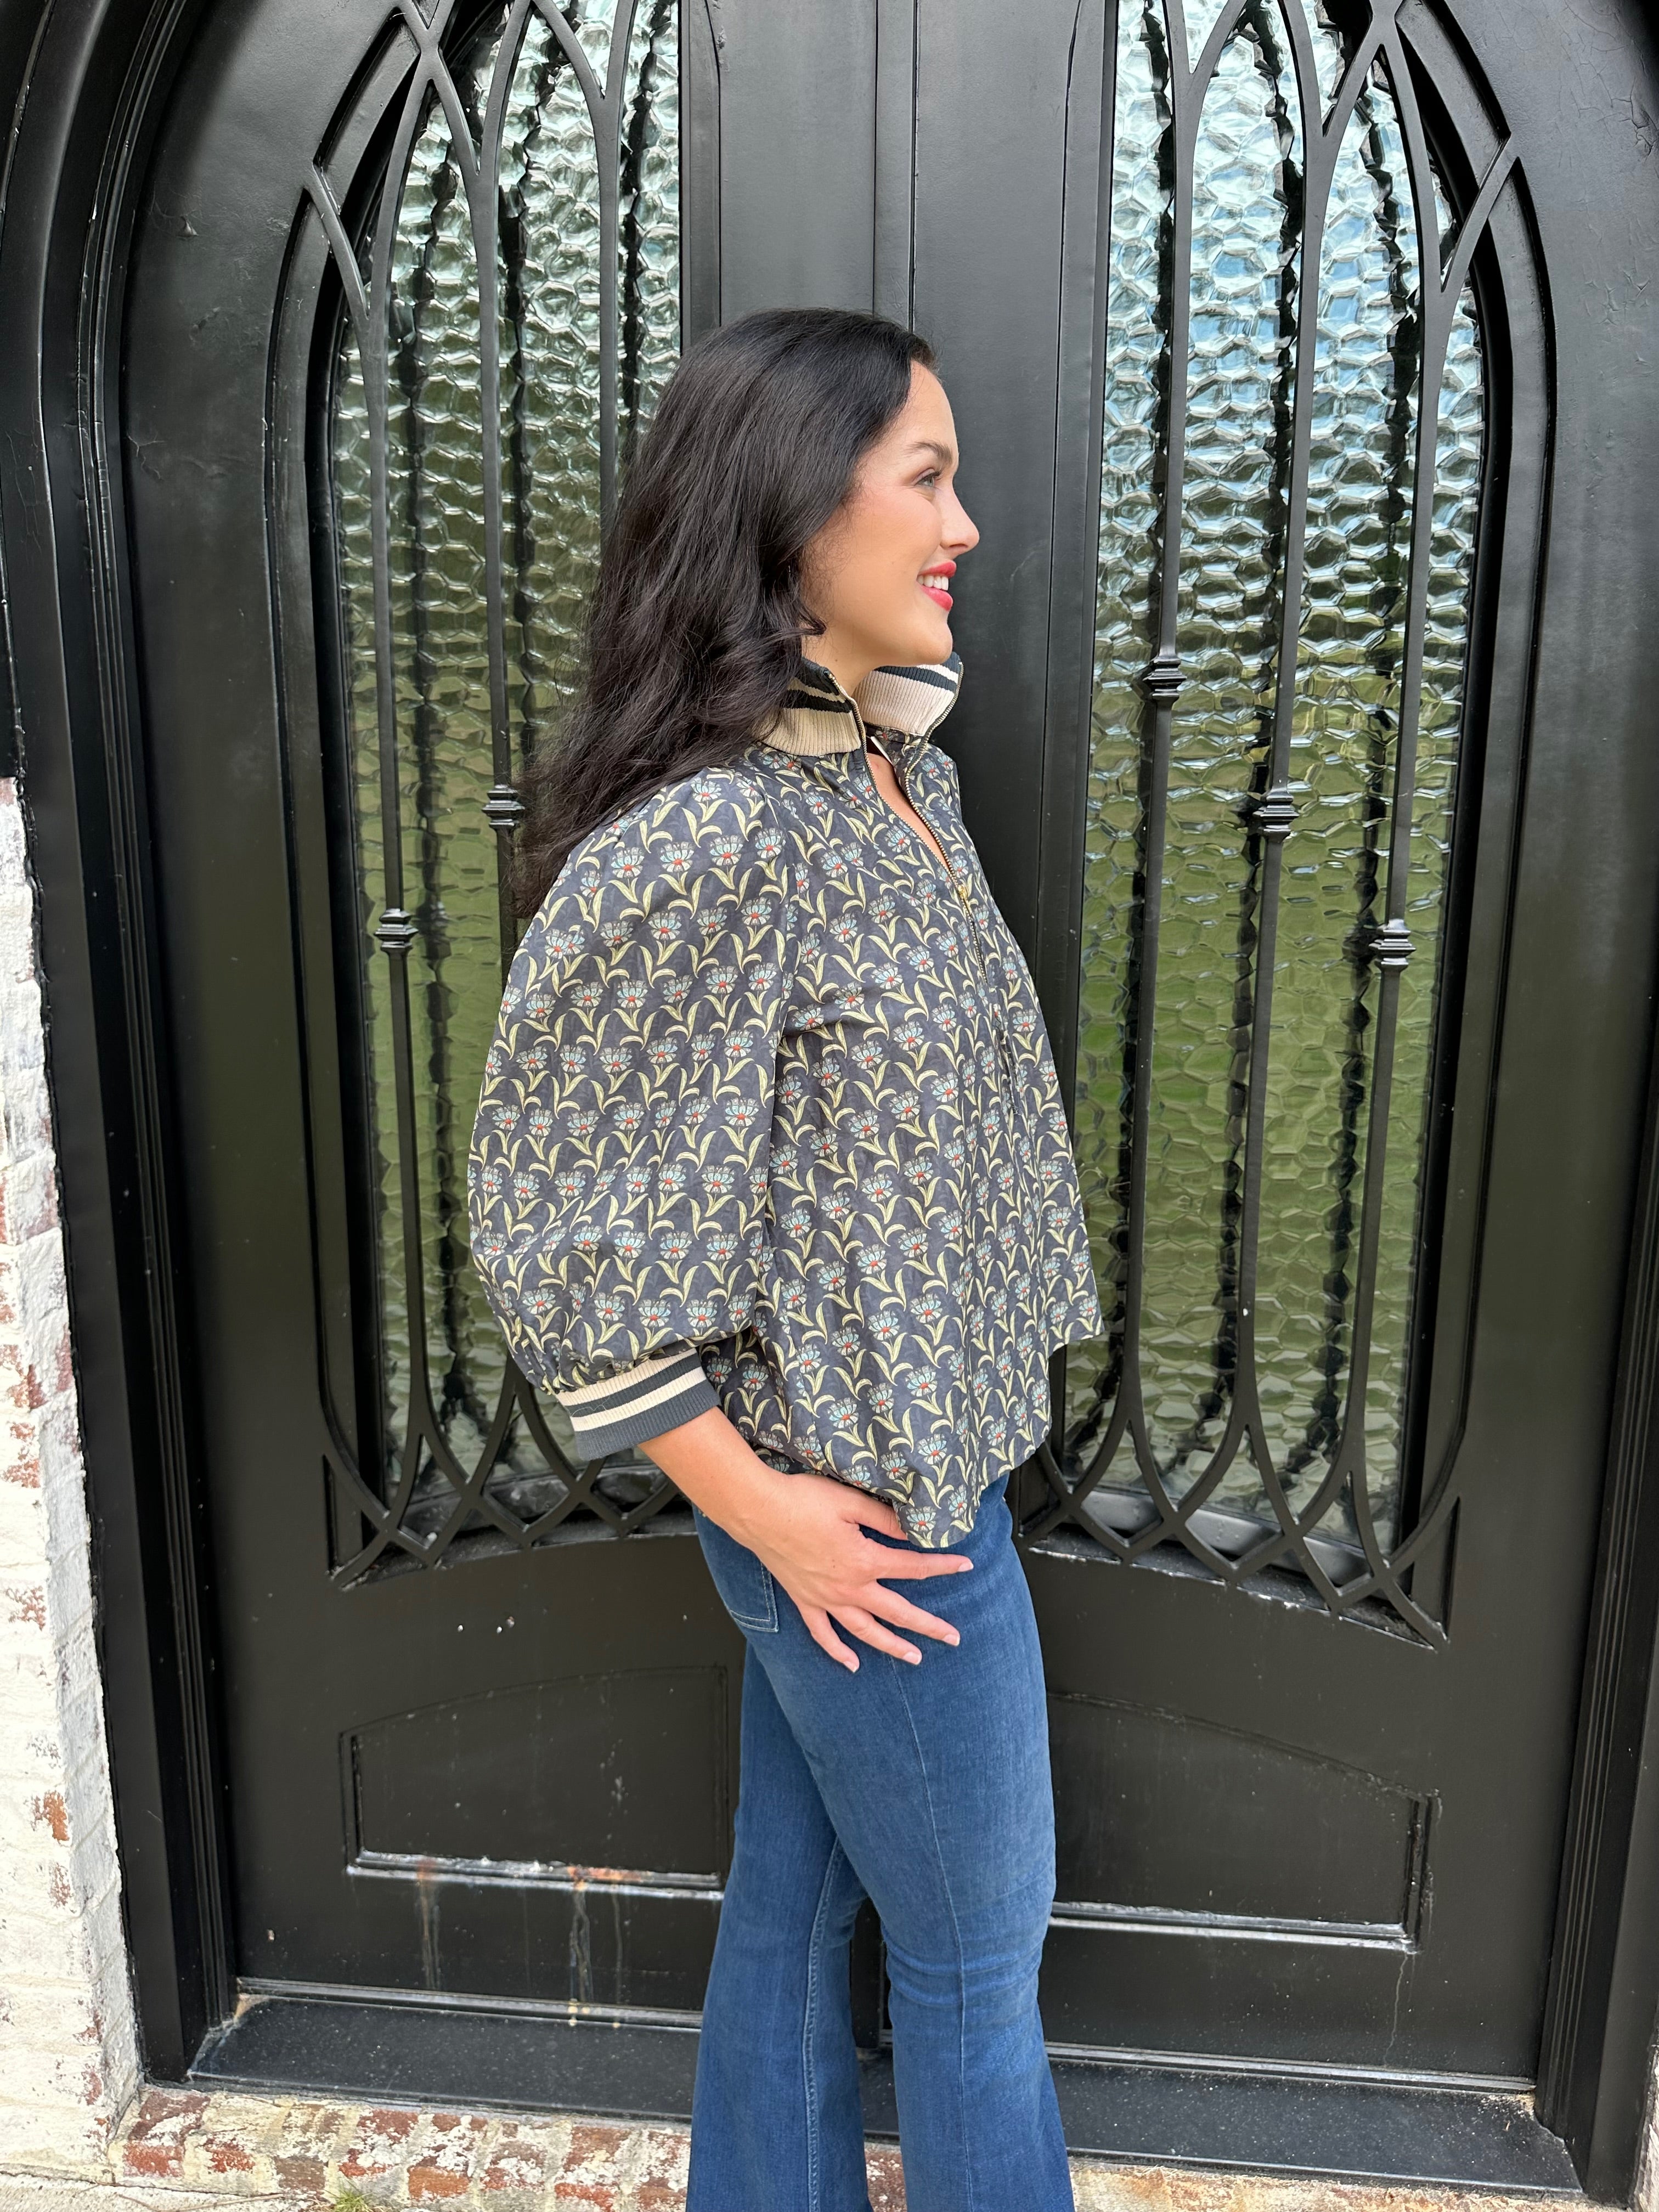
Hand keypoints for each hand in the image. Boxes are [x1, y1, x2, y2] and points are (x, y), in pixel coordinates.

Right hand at [731, 1470, 971, 1672]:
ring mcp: (825, 1599)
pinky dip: (837, 1651)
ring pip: (865, 1630)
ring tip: (915, 1658)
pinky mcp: (804, 1601)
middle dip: (929, 1626)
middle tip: (953, 1638)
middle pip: (897, 1611)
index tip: (966, 1566)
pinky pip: (823, 1634)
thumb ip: (884, 1519)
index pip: (913, 1567)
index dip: (943, 1567)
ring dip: (892, 1646)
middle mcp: (849, 1587)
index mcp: (864, 1561)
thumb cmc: (803, 1500)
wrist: (759, 1511)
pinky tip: (851, 1665)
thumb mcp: (851, 1502)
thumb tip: (913, 1530)